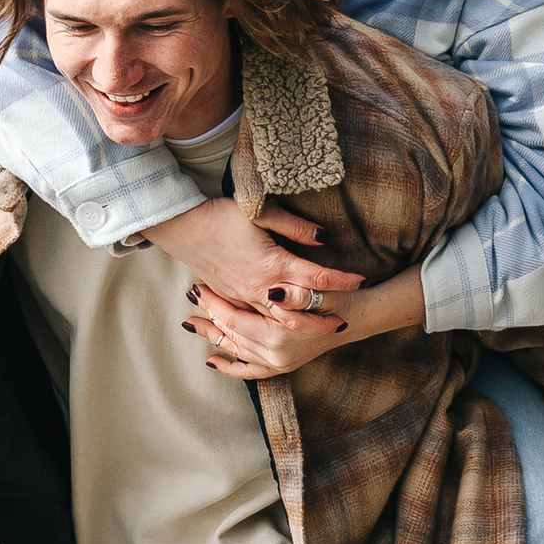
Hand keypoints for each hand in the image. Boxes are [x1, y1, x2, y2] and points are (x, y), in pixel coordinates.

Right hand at [146, 194, 362, 319]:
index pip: (317, 278)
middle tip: (344, 323)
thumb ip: (296, 227)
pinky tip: (283, 328)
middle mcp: (261, 288)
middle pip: (301, 311)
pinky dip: (273, 326)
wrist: (182, 228)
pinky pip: (256, 320)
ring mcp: (245, 297)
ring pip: (279, 322)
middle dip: (324, 318)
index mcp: (273, 264)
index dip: (342, 280)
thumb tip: (324, 237)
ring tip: (320, 330)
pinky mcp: (232, 299)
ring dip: (301, 327)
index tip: (361, 281)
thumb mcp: (262, 213)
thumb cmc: (222, 215)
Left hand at [185, 267, 428, 378]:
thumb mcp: (322, 290)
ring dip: (213, 335)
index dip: (214, 303)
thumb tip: (273, 291)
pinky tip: (213, 361)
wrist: (359, 318)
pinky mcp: (282, 366)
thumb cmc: (340, 297)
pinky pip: (250, 370)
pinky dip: (231, 367)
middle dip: (209, 315)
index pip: (235, 318)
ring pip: (236, 349)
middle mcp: (276, 354)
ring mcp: (279, 363)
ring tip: (191, 322)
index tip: (197, 287)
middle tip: (190, 297)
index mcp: (281, 334)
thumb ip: (298, 293)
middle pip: (231, 334)